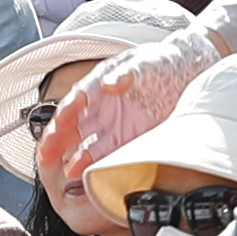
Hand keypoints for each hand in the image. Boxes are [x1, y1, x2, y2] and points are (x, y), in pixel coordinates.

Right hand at [41, 26, 224, 195]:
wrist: (191, 74)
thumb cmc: (164, 62)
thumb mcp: (148, 61)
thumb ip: (129, 71)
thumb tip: (109, 83)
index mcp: (101, 83)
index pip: (78, 98)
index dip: (66, 110)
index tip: (58, 122)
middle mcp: (102, 106)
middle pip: (73, 124)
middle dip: (57, 140)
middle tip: (45, 154)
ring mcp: (114, 124)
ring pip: (86, 142)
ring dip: (75, 157)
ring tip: (67, 171)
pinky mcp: (127, 139)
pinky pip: (107, 154)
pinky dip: (94, 165)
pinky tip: (84, 174)